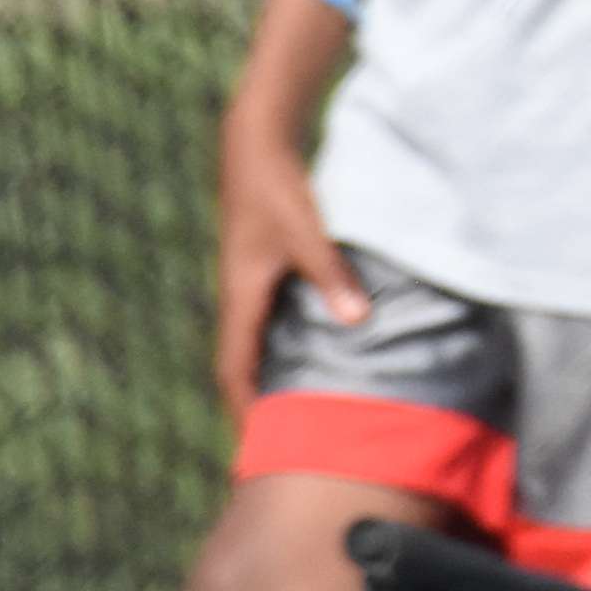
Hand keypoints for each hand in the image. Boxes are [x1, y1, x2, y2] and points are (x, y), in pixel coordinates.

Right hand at [212, 118, 365, 414]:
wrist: (256, 141)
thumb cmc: (277, 187)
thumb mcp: (307, 232)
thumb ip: (331, 275)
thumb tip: (357, 321)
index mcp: (241, 296)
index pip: (234, 369)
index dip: (244, 409)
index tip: (257, 448)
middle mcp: (239, 296)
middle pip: (241, 364)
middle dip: (256, 403)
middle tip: (278, 442)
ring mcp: (249, 282)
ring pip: (255, 342)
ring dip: (269, 374)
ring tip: (296, 409)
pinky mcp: (263, 266)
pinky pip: (268, 319)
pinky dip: (283, 344)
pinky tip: (312, 352)